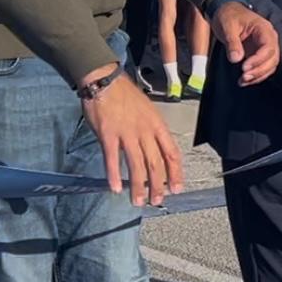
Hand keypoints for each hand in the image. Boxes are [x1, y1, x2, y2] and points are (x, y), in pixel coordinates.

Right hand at [82, 65, 182, 206]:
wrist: (105, 81)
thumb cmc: (126, 96)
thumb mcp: (148, 111)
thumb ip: (152, 131)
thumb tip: (157, 152)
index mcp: (157, 125)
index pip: (172, 153)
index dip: (176, 173)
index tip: (176, 188)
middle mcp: (145, 131)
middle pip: (155, 163)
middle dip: (157, 185)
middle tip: (157, 201)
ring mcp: (127, 133)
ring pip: (136, 165)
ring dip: (138, 186)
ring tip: (137, 201)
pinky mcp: (108, 135)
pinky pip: (112, 159)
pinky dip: (113, 175)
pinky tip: (115, 188)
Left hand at [210, 1, 279, 86]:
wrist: (226, 12)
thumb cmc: (228, 16)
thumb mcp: (227, 26)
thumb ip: (232, 42)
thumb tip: (236, 59)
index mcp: (263, 28)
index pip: (268, 47)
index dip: (258, 59)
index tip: (244, 67)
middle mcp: (269, 38)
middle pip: (273, 58)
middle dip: (259, 70)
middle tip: (244, 77)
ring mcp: (266, 46)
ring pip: (270, 65)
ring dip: (258, 76)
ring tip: (242, 81)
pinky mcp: (260, 53)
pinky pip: (263, 67)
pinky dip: (256, 76)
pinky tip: (244, 81)